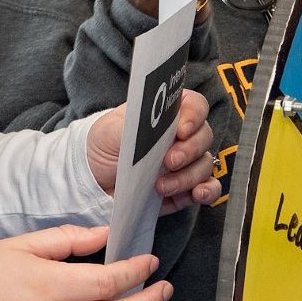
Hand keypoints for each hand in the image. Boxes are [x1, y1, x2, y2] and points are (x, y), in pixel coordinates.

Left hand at [86, 90, 221, 211]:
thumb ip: (134, 126)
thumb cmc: (104, 145)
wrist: (93, 179)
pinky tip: (197, 194)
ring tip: (161, 187)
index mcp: (168, 114)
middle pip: (204, 137)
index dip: (194, 116)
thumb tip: (152, 126)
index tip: (181, 130)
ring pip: (204, 165)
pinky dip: (208, 192)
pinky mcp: (185, 189)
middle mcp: (182, 137)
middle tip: (169, 160)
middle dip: (189, 150)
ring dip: (188, 177)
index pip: (195, 106)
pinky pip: (208, 189)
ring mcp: (186, 164)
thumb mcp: (111, 130)